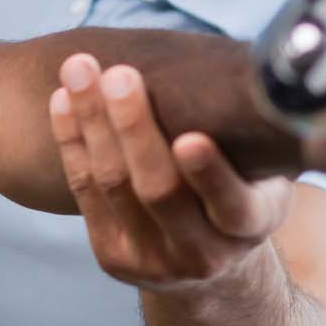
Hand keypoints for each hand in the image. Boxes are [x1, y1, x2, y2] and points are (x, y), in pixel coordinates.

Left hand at [50, 54, 294, 291]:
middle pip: (160, 190)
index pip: (232, 205)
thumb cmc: (238, 189)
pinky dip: (71, 142)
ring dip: (92, 122)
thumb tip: (247, 64)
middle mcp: (205, 253)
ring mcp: (155, 261)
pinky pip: (84, 192)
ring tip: (79, 70)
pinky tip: (61, 101)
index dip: (209, 174)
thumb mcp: (263, 172)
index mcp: (251, 226)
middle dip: (134, 127)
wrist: (209, 262)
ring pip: (114, 185)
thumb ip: (252, 136)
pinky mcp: (114, 258)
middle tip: (118, 74)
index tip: (190, 138)